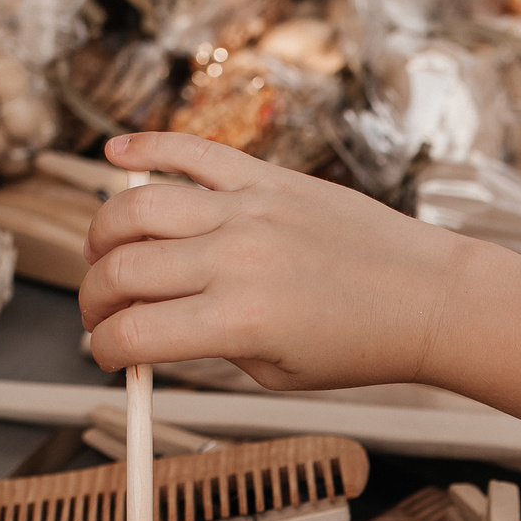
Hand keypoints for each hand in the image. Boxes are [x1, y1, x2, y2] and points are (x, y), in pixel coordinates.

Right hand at [79, 132, 477, 391]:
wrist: (426, 298)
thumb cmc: (363, 343)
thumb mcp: (277, 373)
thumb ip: (211, 349)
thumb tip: (156, 330)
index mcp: (240, 322)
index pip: (135, 334)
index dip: (105, 349)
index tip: (106, 352)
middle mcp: (237, 260)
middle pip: (124, 270)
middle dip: (94, 298)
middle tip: (99, 310)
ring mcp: (250, 211)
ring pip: (139, 206)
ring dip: (102, 232)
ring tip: (103, 253)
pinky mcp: (268, 178)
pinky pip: (192, 150)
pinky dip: (145, 146)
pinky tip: (117, 153)